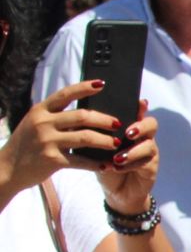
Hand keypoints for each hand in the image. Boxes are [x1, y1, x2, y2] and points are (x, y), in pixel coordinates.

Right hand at [0, 80, 123, 196]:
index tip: (102, 84)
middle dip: (104, 119)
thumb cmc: (27, 144)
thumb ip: (56, 117)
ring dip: (104, 141)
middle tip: (118, 123)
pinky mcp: (51, 159)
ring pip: (85, 137)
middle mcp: (43, 122)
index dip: (85, 88)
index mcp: (41, 110)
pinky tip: (107, 165)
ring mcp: (47, 141)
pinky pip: (81, 161)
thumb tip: (87, 114)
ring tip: (116, 143)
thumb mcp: (36, 124)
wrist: (8, 168)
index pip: (65, 94)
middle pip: (82, 116)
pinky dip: (96, 164)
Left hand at [97, 101, 159, 215]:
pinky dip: (130, 165)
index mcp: (130, 128)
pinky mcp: (152, 168)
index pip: (138, 112)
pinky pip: (145, 163)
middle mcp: (143, 138)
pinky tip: (116, 168)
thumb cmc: (104, 164)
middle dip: (141, 126)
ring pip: (149, 145)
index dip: (140, 107)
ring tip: (117, 158)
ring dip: (132, 151)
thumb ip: (94, 131)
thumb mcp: (96, 145)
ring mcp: (149, 153)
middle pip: (152, 124)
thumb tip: (85, 115)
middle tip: (128, 133)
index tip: (139, 102)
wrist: (116, 191)